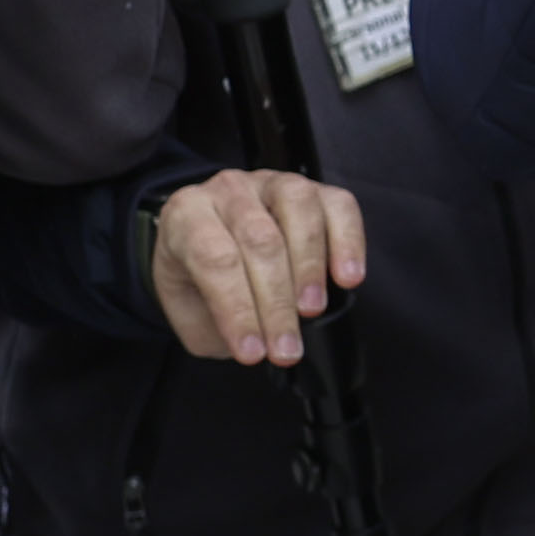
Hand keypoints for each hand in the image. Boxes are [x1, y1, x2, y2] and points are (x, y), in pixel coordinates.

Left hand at [149, 169, 365, 365]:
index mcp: (186, 215)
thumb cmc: (200, 278)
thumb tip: (258, 339)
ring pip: (299, 211)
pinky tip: (348, 278)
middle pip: (259, 239)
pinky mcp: (316, 189)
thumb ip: (214, 322)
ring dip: (309, 267)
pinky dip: (348, 242)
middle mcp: (229, 190)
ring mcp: (274, 183)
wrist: (212, 244)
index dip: (236, 308)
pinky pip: (339, 206)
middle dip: (276, 302)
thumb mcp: (188, 308)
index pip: (214, 258)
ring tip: (311, 309)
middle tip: (286, 348)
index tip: (253, 352)